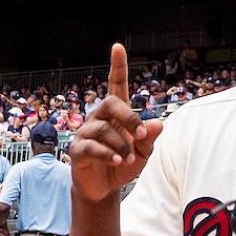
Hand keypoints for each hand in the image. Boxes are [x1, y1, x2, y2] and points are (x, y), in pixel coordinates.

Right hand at [70, 44, 163, 203]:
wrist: (104, 188)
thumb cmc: (123, 164)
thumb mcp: (142, 153)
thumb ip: (149, 139)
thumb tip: (158, 124)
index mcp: (116, 114)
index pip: (116, 85)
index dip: (117, 66)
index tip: (117, 47)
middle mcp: (99, 118)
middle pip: (110, 102)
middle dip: (129, 117)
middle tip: (141, 135)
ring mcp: (86, 132)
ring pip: (102, 128)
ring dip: (121, 144)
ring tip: (128, 159)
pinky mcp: (77, 149)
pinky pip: (90, 146)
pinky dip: (106, 153)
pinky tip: (116, 161)